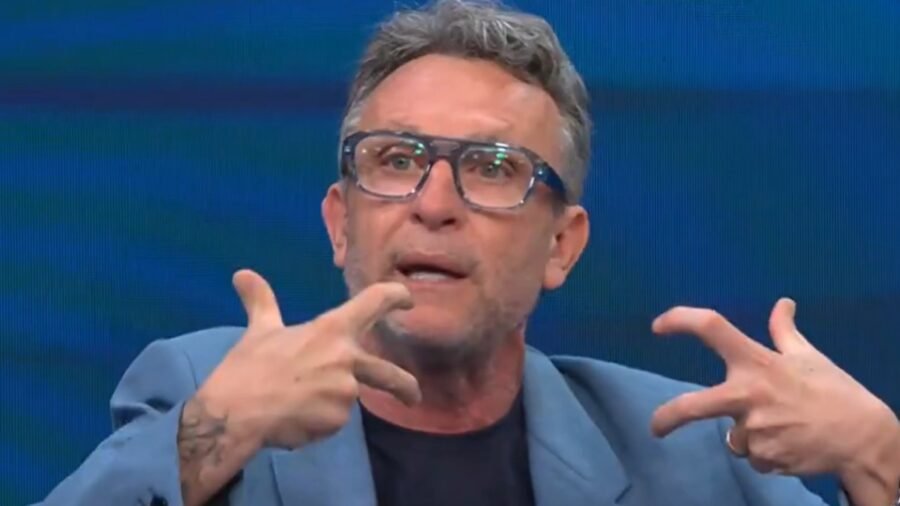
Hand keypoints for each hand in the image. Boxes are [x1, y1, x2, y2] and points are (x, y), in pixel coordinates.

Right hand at [196, 269, 421, 449]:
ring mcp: (345, 393)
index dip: (396, 297)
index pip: (375, 301)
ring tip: (294, 403)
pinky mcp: (336, 421)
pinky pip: (332, 421)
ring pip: (347, 398)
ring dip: (330, 403)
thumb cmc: (249, 368)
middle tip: (412, 396)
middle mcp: (347, 359)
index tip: (407, 301)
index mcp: (332, 330)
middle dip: (406, 388)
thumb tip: (242, 274)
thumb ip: (260, 302)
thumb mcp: (259, 331)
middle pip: (391, 374)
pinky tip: (294, 419)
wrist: (237, 413)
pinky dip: (317, 422)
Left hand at [649, 298, 898, 483]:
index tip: (658, 325)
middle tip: (655, 427)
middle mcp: (748, 395)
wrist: (864, 438)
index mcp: (757, 362)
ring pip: (733, 437)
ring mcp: (755, 430)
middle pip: (693, 407)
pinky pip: (752, 457)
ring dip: (749, 435)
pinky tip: (790, 444)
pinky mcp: (764, 458)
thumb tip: (783, 303)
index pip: (711, 327)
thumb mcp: (808, 357)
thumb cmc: (834, 391)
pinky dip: (765, 453)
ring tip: (784, 427)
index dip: (680, 320)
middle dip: (667, 418)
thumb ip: (785, 331)